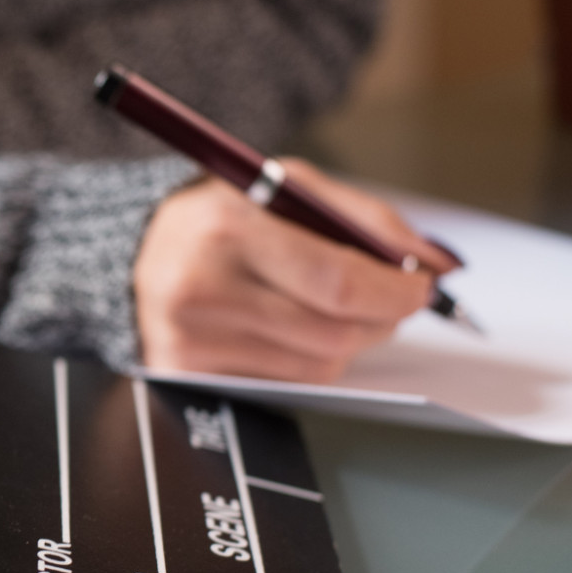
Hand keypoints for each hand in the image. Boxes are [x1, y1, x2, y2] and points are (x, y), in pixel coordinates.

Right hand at [134, 159, 459, 382]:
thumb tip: (437, 265)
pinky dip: (306, 360)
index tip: (421, 287)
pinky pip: (284, 385)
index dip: (394, 291)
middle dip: (382, 319)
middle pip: (334, 332)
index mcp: (226, 226)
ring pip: (317, 365)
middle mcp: (200, 287)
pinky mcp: (184, 375)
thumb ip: (365, 220)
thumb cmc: (224, 216)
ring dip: (346, 340)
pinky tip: (286, 328)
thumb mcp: (287, 187)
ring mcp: (188, 339)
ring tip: (329, 307)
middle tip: (391, 299)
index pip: (337, 281)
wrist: (135, 251)